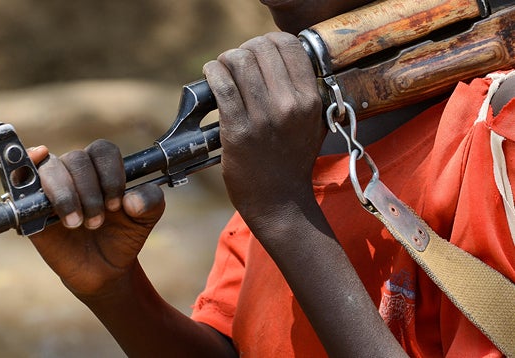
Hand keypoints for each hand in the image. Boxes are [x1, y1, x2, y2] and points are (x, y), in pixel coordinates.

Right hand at [26, 141, 164, 298]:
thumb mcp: (147, 218)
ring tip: (77, 224)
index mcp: (102, 168)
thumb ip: (151, 200)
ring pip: (52, 169)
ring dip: (67, 196)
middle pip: (77, 159)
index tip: (117, 204)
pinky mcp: (30, 204)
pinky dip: (24, 169)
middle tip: (98, 222)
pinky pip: (21, 178)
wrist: (104, 270)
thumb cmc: (123, 236)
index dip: (110, 175)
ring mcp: (51, 185)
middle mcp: (76, 171)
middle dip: (90, 193)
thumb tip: (132, 198)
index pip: (103, 151)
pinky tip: (34, 179)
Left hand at [203, 32, 324, 226]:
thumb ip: (304, 92)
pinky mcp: (237, 130)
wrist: (281, 202)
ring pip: (238, 62)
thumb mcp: (314, 123)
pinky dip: (212, 73)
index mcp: (309, 99)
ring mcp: (262, 117)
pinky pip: (221, 86)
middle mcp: (289, 104)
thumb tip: (281, 62)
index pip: (288, 45)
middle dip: (244, 49)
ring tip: (222, 68)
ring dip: (225, 60)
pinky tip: (211, 75)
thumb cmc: (293, 162)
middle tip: (237, 61)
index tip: (258, 51)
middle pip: (260, 48)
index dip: (268, 41)